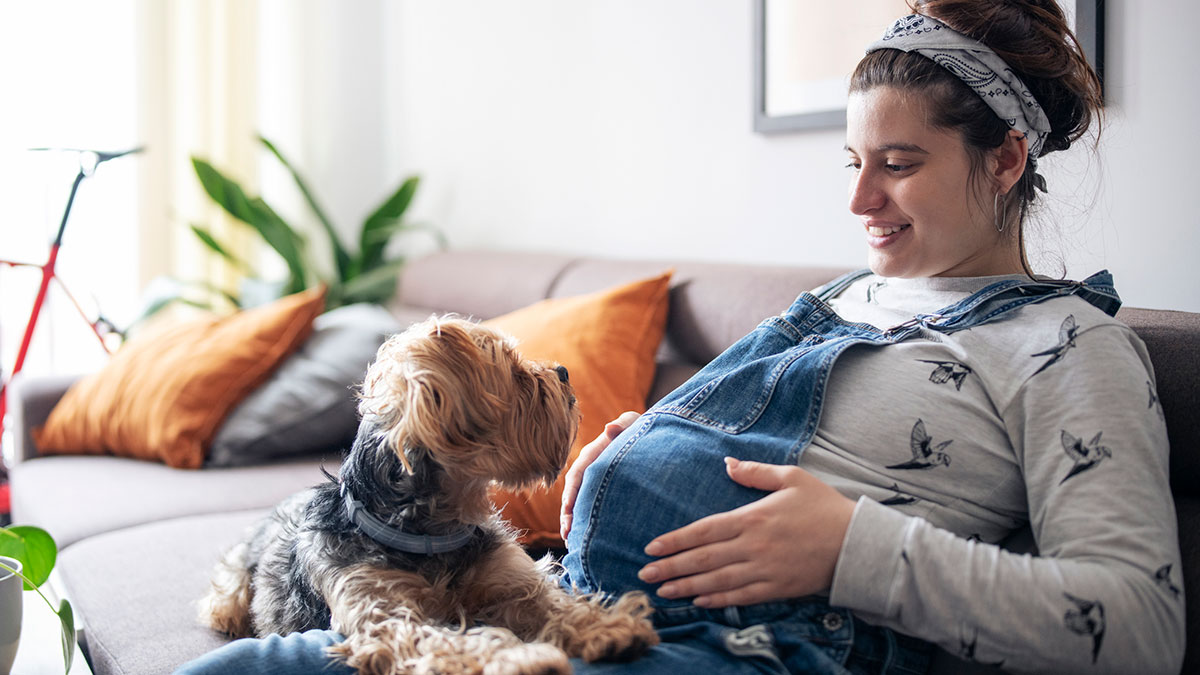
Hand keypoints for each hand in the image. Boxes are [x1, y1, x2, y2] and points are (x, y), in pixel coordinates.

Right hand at [560, 411, 641, 540]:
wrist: (645, 436)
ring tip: (571, 542)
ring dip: (574, 522)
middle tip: (568, 534)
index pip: (577, 475)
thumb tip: (610, 428)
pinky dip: (585, 522)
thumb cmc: (637, 428)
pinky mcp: (600, 492)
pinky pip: (589, 507)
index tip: (568, 509)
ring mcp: (593, 482)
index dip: (572, 492)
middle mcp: (588, 470)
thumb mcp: (632, 423)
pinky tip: (585, 539)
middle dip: (568, 514)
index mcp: (592, 455)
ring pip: (578, 504)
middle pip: (573, 494)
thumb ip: (623, 424)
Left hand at [637, 457, 855, 607]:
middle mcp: (753, 547)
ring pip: (717, 581)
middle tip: (644, 575)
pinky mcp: (777, 588)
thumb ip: (756, 472)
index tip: (652, 548)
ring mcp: (764, 570)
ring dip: (687, 586)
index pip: (704, 531)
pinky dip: (718, 600)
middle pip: (703, 559)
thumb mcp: (792, 478)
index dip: (675, 540)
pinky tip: (699, 600)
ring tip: (663, 591)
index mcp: (753, 518)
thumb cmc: (824, 507)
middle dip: (671, 567)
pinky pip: (741, 597)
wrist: (857, 543)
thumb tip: (727, 463)